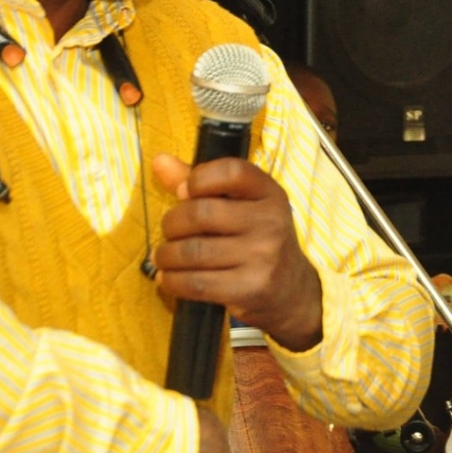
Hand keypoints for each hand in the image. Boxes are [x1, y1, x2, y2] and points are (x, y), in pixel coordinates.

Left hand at [151, 154, 323, 351]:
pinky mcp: (251, 289)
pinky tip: (167, 278)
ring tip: (162, 257)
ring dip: (166, 255)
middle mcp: (271, 222)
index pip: (232, 172)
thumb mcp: (240, 207)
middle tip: (168, 232)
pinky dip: (172, 281)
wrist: (291, 291)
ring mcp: (263, 257)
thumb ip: (202, 184)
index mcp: (270, 194)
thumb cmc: (255, 240)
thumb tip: (160, 161)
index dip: (199, 178)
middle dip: (172, 223)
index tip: (182, 192)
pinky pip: (197, 283)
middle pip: (201, 213)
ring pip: (193, 251)